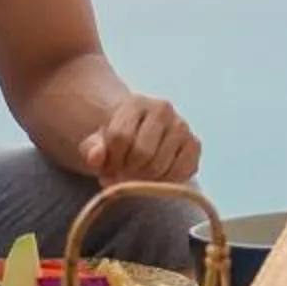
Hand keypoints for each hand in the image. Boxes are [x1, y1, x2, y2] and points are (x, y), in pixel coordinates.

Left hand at [78, 93, 200, 185]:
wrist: (142, 135)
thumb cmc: (118, 141)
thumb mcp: (98, 142)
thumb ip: (92, 149)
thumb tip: (95, 157)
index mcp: (136, 103)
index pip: (120, 137)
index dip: (110, 160)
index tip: (108, 168)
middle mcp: (163, 109)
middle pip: (141, 154)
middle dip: (127, 171)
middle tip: (123, 174)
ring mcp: (181, 126)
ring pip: (159, 167)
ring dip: (144, 179)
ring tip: (137, 174)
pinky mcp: (194, 145)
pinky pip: (180, 173)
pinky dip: (165, 182)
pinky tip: (155, 177)